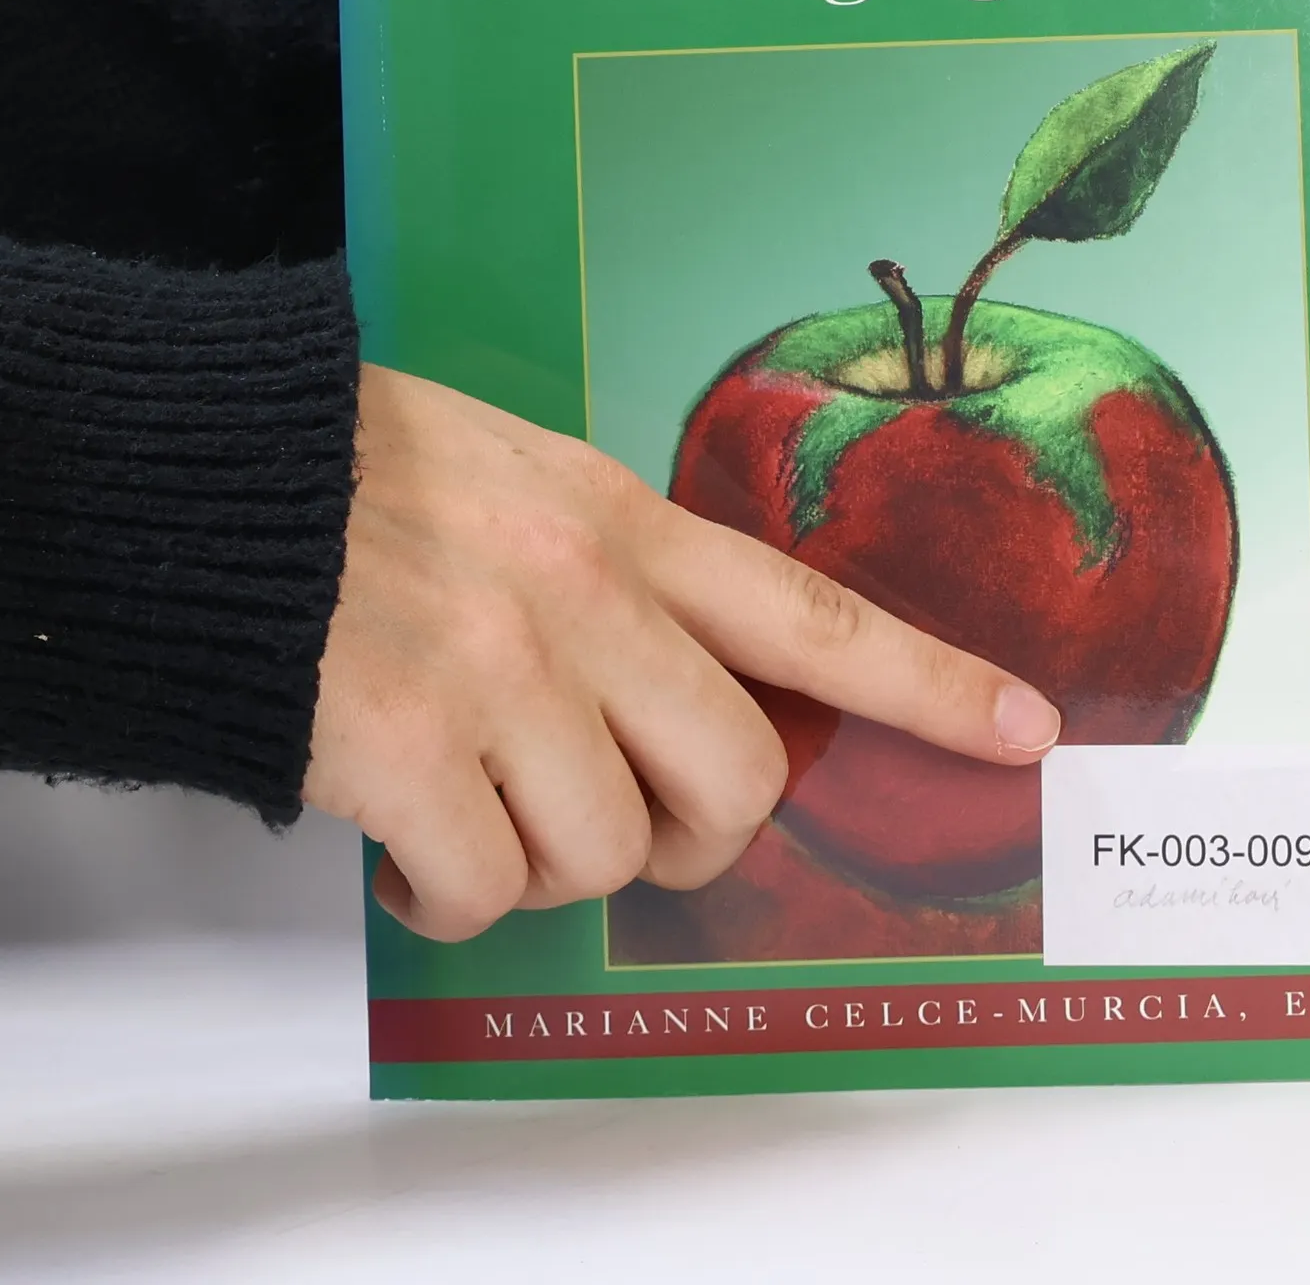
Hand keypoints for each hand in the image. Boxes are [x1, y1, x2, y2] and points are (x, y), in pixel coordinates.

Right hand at [306, 365, 1062, 941]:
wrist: (217, 480)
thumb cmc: (373, 484)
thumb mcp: (535, 488)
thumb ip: (629, 579)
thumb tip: (683, 700)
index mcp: (631, 528)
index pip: (817, 619)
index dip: (931, 684)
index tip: (1024, 730)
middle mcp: (591, 603)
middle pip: (736, 784)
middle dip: (694, 836)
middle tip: (626, 819)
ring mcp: (508, 679)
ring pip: (606, 856)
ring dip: (550, 865)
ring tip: (483, 811)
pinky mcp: (414, 752)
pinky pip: (490, 892)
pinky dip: (455, 896)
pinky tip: (416, 847)